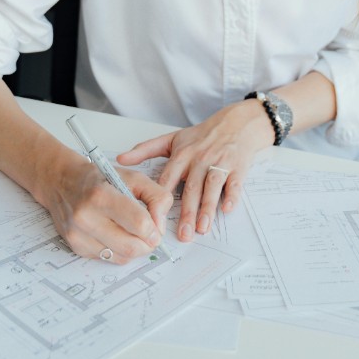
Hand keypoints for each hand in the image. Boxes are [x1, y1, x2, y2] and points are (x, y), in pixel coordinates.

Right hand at [45, 156, 173, 263]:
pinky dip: (119, 251)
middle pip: (131, 246)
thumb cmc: (98, 178)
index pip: (138, 222)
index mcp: (101, 195)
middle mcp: (86, 217)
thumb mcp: (132, 176)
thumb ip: (156, 196)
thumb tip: (161, 224)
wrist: (62, 181)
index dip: (154, 229)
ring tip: (135, 234)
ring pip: (121, 257)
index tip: (157, 227)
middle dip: (148, 244)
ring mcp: (78, 235)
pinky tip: (117, 235)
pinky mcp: (76, 247)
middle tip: (151, 235)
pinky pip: (109, 259)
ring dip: (135, 249)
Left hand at [117, 102, 273, 242]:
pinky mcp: (238, 167)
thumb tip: (120, 158)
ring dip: (207, 208)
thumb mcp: (172, 139)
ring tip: (202, 228)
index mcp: (182, 154)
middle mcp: (200, 159)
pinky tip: (227, 209)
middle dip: (187, 212)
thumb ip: (145, 149)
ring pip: (212, 187)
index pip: (168, 178)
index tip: (154, 218)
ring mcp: (220, 162)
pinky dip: (232, 196)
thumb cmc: (202, 135)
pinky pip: (234, 184)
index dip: (160, 199)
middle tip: (182, 235)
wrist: (237, 123)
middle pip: (191, 188)